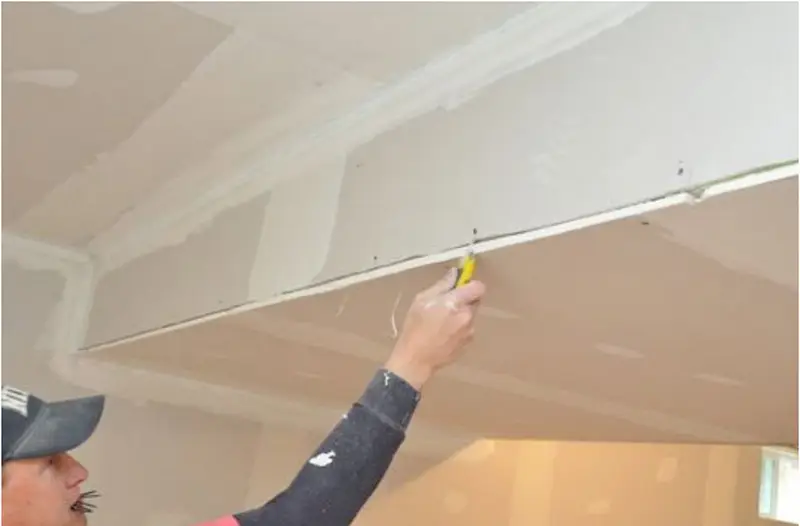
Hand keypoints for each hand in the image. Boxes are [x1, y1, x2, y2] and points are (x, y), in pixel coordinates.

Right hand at [385, 268, 485, 389]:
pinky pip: (467, 329)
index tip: (460, 286)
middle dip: (464, 300)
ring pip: (470, 316)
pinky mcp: (468, 344)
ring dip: (461, 315)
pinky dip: (459, 329)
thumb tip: (455, 274)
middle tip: (446, 305)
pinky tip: (444, 335)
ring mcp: (470, 332)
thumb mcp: (421, 300)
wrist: (416, 360)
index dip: (471, 284)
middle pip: (475, 301)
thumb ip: (442, 285)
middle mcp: (468, 316)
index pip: (479, 287)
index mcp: (456, 303)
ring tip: (442, 323)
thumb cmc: (415, 327)